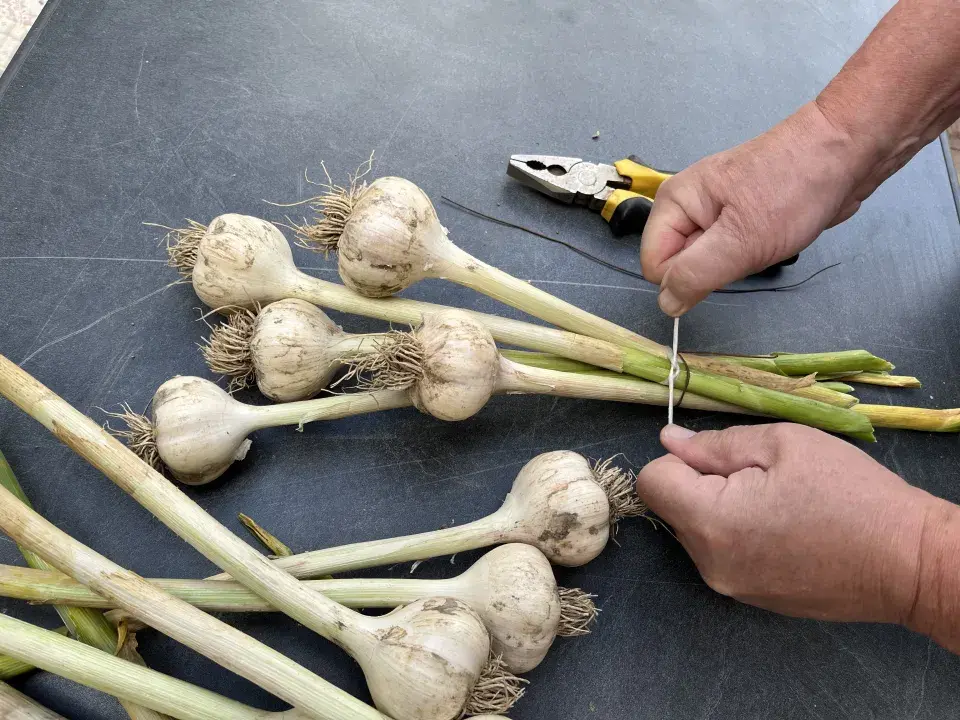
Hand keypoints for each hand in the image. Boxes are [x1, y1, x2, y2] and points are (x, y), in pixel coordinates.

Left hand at [636, 423, 934, 622]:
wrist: (910, 562)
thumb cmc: (851, 493)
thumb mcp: (783, 444)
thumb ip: (715, 443)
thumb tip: (669, 440)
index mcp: (710, 522)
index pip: (651, 481)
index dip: (680, 459)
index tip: (722, 457)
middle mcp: (709, 564)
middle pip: (673, 507)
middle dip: (703, 483)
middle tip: (763, 477)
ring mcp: (730, 587)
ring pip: (697, 531)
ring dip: (722, 509)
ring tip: (781, 503)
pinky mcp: (752, 599)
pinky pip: (724, 554)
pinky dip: (741, 535)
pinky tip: (787, 528)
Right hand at [640, 101, 878, 315]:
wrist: (845, 152)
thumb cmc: (792, 190)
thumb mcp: (740, 241)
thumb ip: (694, 275)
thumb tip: (665, 305)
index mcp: (673, 202)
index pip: (655, 265)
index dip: (686, 275)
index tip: (724, 260)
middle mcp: (686, 205)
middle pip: (679, 263)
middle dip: (713, 268)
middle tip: (747, 245)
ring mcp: (712, 210)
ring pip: (706, 261)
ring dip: (735, 262)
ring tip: (762, 237)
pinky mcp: (738, 216)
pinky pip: (729, 252)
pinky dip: (749, 253)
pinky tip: (771, 235)